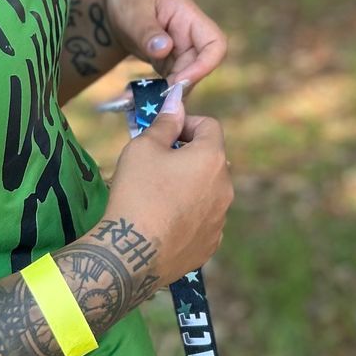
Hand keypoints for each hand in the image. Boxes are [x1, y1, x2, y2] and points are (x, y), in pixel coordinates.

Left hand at [98, 0, 227, 90]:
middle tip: (152, 100)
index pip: (215, 44)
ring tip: (138, 102)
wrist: (118, 2)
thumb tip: (164, 49)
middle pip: (198, 68)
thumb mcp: (133, 11)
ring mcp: (181, 52)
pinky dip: (156, 93)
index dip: (205, 66)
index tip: (180, 81)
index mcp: (189, 18)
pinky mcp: (169, 64)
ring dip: (166, 94)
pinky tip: (134, 100)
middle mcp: (190, 37)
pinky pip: (169, 83)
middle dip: (178, 86)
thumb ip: (147, 30)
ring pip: (185, 80)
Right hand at [104, 87, 234, 285]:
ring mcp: (220, 219)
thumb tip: (177, 101)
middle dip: (187, 156)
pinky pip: (204, 219)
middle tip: (156, 165)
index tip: (165, 135)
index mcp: (212, 159)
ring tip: (157, 196)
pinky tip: (163, 221)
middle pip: (210, 159)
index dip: (187, 124)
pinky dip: (189, 215)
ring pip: (208, 191)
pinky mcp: (210, 244)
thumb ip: (165, 122)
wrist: (130, 254)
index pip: (210, 126)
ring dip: (189, 186)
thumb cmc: (137, 193)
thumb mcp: (143, 147)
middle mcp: (225, 188)